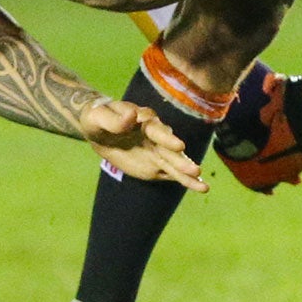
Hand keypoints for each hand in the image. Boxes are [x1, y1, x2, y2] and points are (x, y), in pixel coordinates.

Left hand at [78, 99, 208, 189]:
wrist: (99, 129)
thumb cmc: (98, 118)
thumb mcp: (100, 117)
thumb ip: (115, 118)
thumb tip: (131, 114)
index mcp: (144, 120)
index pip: (157, 130)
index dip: (167, 139)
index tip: (180, 146)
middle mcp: (156, 135)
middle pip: (170, 149)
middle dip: (182, 160)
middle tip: (196, 171)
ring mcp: (157, 151)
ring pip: (175, 163)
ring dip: (188, 173)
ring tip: (204, 186)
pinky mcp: (155, 165)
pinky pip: (171, 173)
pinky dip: (185, 181)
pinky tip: (201, 187)